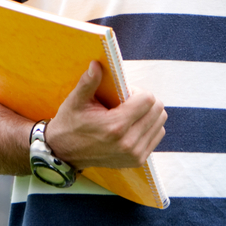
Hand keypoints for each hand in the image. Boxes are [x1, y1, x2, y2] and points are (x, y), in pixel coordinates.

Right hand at [46, 61, 165, 169]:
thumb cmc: (70, 123)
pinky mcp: (137, 161)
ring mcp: (134, 154)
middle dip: (144, 100)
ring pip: (160, 123)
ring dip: (148, 113)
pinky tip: (133, 124)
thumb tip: (97, 64)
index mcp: (115, 126)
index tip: (123, 92)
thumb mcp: (76, 101)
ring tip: (129, 113)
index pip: (148, 100)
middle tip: (126, 101)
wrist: (65, 153)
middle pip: (157, 110)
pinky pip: (157, 135)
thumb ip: (88, 82)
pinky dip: (149, 126)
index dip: (137, 91)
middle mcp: (128, 143)